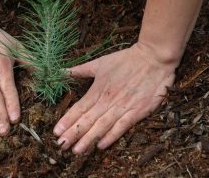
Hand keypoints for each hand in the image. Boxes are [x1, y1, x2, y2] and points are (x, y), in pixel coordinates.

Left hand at [53, 42, 176, 153]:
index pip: (79, 108)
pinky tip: (101, 146)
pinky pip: (122, 127)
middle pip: (87, 120)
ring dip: (88, 139)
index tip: (56, 132)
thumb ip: (80, 70)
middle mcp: (108, 100)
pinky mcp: (137, 111)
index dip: (67, 120)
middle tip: (61, 145)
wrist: (153, 58)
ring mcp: (122, 107)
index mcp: (98, 89)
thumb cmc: (126, 60)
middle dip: (73, 134)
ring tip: (76, 150)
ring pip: (102, 126)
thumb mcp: (100, 62)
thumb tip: (62, 71)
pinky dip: (111, 136)